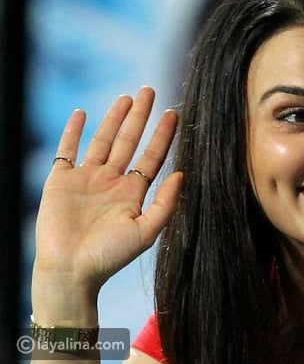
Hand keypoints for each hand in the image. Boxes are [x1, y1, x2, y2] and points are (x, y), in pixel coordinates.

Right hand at [33, 87, 181, 295]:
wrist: (70, 272)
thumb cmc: (109, 257)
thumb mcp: (146, 231)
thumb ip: (165, 203)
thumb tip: (182, 173)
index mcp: (133, 192)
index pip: (151, 156)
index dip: (162, 135)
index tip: (173, 113)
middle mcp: (111, 181)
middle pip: (128, 141)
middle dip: (140, 116)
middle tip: (150, 91)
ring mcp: (86, 178)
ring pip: (102, 140)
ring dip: (113, 118)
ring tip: (126, 97)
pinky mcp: (60, 180)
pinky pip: (67, 150)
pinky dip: (72, 131)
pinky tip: (82, 113)